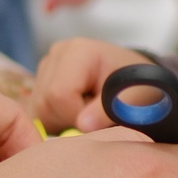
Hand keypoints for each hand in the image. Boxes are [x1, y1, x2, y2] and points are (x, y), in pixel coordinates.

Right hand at [32, 37, 151, 131]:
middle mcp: (57, 53)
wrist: (137, 80)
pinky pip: (37, 111)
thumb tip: (83, 125)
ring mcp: (47, 65)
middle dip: (69, 120)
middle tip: (95, 117)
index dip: (77, 116)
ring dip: (63, 121)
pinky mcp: (42, 79)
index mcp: (79, 51)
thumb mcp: (134, 100)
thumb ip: (110, 111)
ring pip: (38, 109)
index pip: (59, 95)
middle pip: (45, 103)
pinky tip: (77, 112)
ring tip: (89, 113)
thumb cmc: (139, 87)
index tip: (98, 120)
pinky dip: (57, 120)